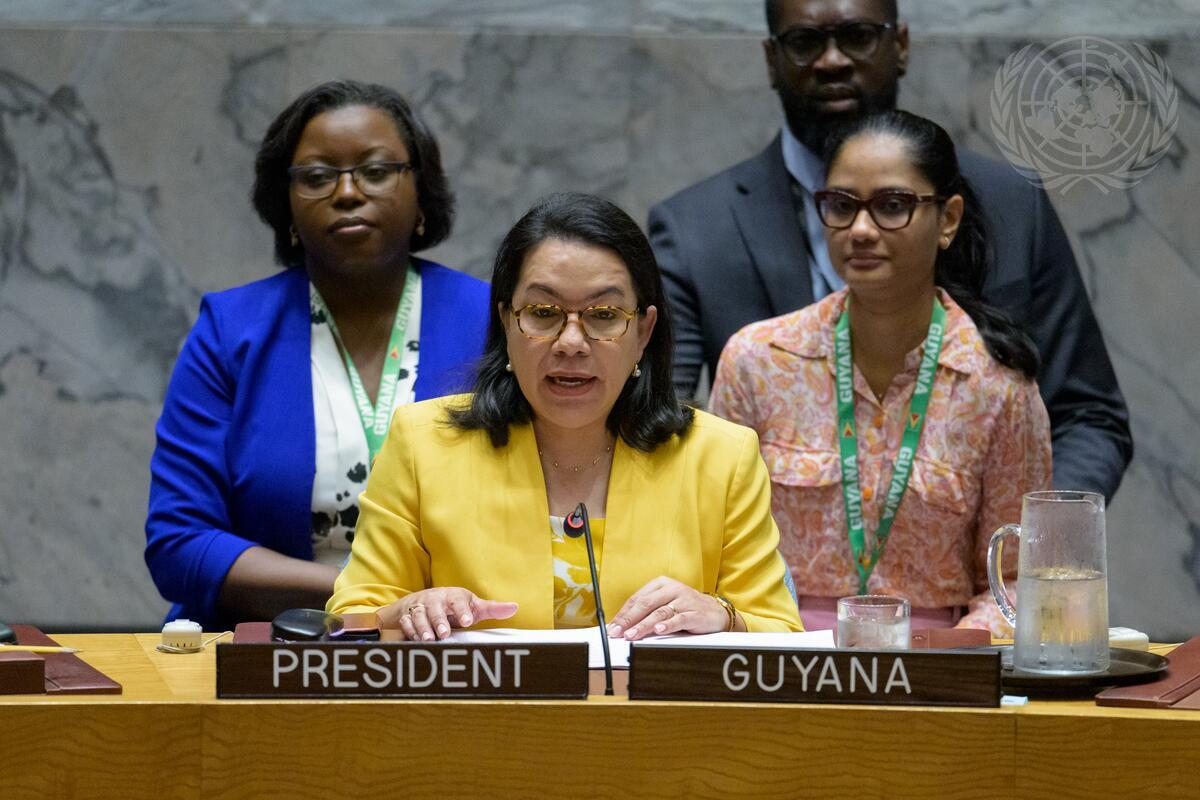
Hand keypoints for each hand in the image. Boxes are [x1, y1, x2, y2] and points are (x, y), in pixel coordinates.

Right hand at [382, 588, 517, 641]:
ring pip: (418, 615)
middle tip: (445, 633)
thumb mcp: (472, 606)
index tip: (467, 621)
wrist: (424, 600)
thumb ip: (492, 609)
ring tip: (429, 639)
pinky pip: (406, 622)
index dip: (462, 610)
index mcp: (454, 596)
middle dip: (439, 620)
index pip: (458, 601)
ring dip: (422, 626)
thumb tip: (515, 608)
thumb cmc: (454, 606)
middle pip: (436, 608)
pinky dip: (409, 630)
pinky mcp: (407, 615)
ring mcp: (420, 607)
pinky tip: (415, 639)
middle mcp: (436, 599)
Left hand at [606, 576, 733, 640]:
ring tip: (632, 635)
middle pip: (646, 604)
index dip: (623, 613)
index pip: (637, 598)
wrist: (715, 611)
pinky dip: (667, 625)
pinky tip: (658, 630)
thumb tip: (622, 625)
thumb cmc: (685, 607)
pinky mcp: (695, 613)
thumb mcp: (665, 602)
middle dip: (629, 620)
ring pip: (660, 612)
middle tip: (617, 632)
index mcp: (661, 583)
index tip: (612, 626)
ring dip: (643, 625)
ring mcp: (685, 600)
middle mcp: (672, 589)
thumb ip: (646, 611)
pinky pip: (679, 619)